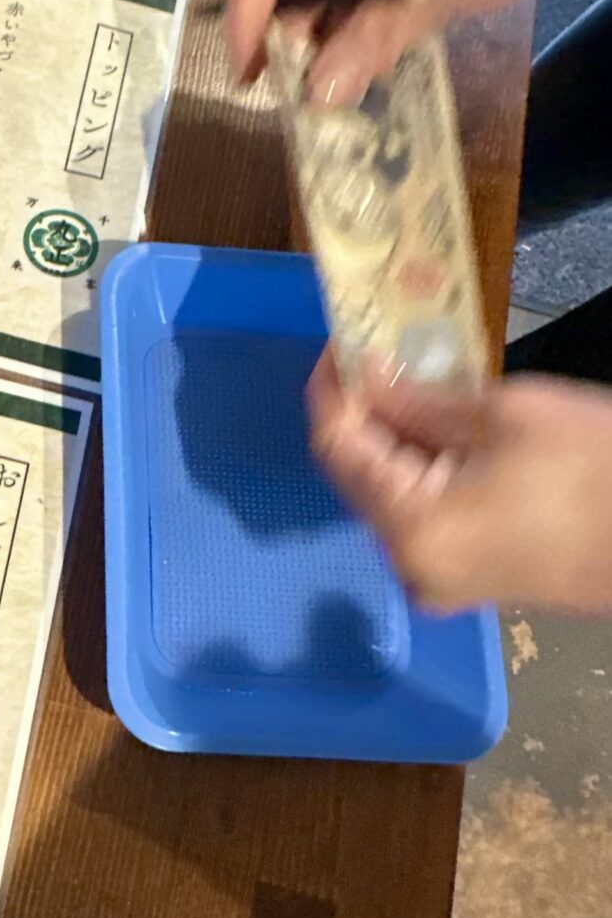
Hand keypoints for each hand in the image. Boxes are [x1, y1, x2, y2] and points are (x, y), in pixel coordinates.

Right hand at [224, 0, 575, 104]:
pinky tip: (353, 81)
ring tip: (324, 98)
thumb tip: (319, 95)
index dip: (246, 18)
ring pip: (311, 12)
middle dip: (283, 45)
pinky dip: (346, 51)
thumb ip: (378, 36)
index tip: (249, 74)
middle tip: (291, 99)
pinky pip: (344, 18)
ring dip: (316, 55)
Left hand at [307, 352, 611, 612]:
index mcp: (413, 529)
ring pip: (388, 490)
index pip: (337, 446)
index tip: (340, 339)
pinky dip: (421, 463)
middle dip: (362, 407)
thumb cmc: (604, 470)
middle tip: (374, 348)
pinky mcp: (469, 576)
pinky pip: (421, 510)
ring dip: (392, 432)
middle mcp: (411, 565)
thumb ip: (419, 398)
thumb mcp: (507, 413)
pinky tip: (436, 419)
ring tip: (407, 373)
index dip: (333, 387)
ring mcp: (439, 578)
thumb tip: (367, 375)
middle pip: (357, 471)